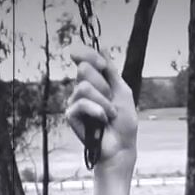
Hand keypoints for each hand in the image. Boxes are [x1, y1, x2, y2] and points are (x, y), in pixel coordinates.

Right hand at [65, 44, 137, 172]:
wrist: (121, 146)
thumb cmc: (124, 123)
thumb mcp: (122, 91)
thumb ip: (110, 70)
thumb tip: (102, 48)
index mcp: (95, 81)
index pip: (83, 58)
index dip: (88, 54)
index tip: (102, 65)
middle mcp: (82, 89)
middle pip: (84, 69)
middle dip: (103, 85)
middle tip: (111, 101)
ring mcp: (75, 102)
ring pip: (84, 87)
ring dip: (103, 102)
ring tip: (110, 114)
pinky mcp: (70, 115)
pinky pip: (81, 103)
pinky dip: (96, 111)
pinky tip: (102, 121)